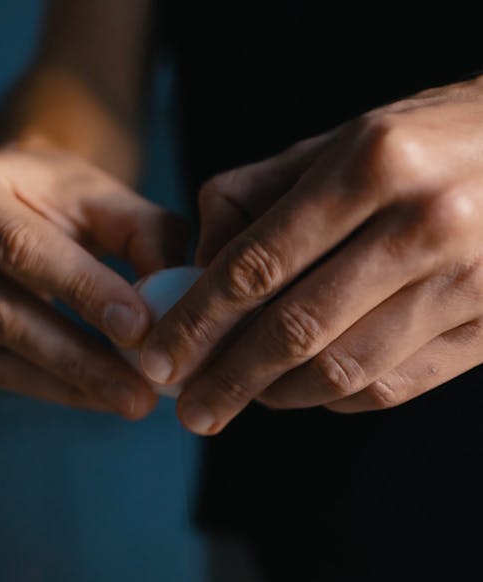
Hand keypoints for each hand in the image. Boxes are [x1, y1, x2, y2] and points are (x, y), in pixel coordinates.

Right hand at [0, 143, 186, 416]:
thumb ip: (142, 232)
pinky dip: (60, 390)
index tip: (138, 328)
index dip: (82, 290)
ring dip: (73, 386)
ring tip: (133, 402)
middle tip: (140, 395)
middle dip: (79, 359)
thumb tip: (175, 290)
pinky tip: (103, 398)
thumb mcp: (97, 195)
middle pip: (6, 315)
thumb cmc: (54, 199)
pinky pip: (6, 376)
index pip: (24, 248)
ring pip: (3, 358)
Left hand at [139, 77, 482, 432]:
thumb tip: (193, 269)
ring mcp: (463, 282)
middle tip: (192, 409)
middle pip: (296, 331)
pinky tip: (310, 389)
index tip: (160, 361)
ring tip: (248, 394)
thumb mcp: (340, 141)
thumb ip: (257, 196)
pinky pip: (390, 388)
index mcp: (373, 163)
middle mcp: (422, 223)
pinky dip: (336, 399)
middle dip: (229, 379)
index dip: (198, 323)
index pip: (259, 264)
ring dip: (279, 395)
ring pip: (343, 372)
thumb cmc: (423, 146)